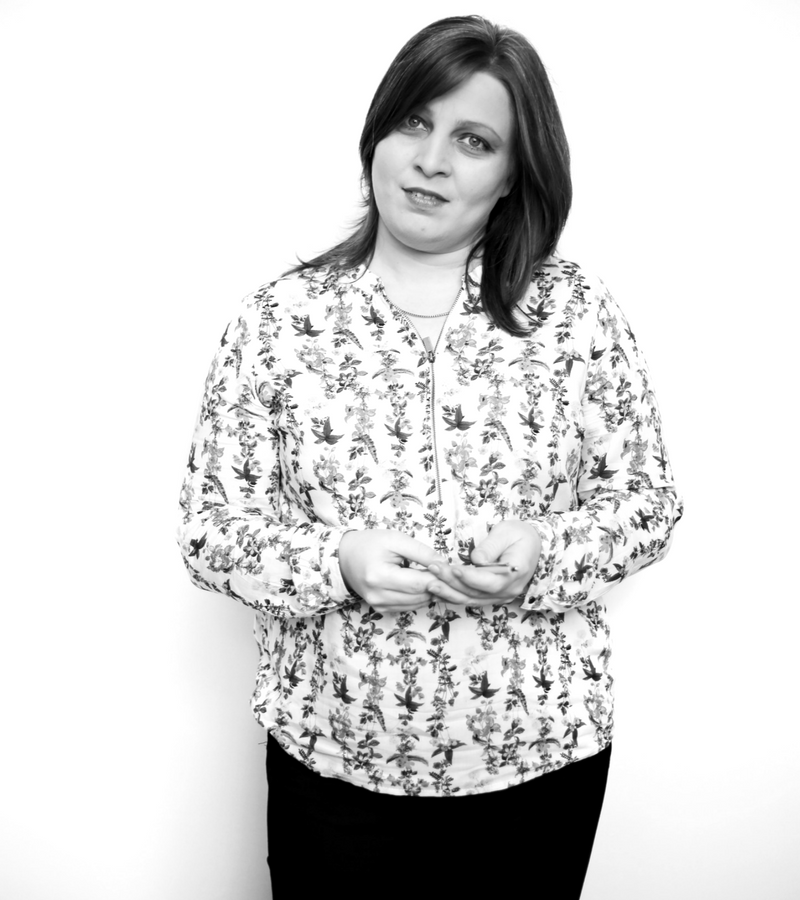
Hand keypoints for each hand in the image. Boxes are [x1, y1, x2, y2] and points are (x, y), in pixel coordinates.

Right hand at [338, 529, 443, 612]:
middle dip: (438, 586)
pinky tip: (425, 585)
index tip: (453, 571)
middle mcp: (378, 596)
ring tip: (439, 578)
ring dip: (431, 593)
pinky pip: (409, 607)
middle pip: (419, 596)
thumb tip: (444, 565)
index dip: (439, 578)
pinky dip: (420, 597)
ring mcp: (378, 605)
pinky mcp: (381, 610)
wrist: (344, 557)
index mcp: (379, 576)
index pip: (418, 583)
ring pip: (417, 604)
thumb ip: (421, 552)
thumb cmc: (370, 543)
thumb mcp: (396, 539)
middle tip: (451, 575)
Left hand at [425, 520, 541, 607]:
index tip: (453, 569)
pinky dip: (454, 597)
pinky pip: (471, 599)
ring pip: (471, 599)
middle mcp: (509, 589)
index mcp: (516, 572)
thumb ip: (490, 546)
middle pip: (477, 592)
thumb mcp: (506, 532)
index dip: (471, 577)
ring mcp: (501, 596)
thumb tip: (475, 560)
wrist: (534, 546)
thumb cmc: (520, 535)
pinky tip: (438, 593)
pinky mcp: (492, 596)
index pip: (491, 581)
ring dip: (449, 592)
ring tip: (430, 583)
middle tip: (433, 570)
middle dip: (452, 582)